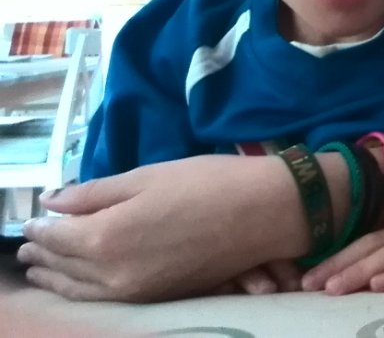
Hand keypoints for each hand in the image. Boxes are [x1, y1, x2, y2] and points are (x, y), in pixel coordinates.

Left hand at [18, 155, 307, 300]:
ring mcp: (135, 290)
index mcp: (106, 236)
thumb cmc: (209, 182)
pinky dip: (82, 290)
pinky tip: (79, 282)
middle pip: (63, 265)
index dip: (40, 226)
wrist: (265, 212)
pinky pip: (103, 298)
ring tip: (40, 267)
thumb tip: (54, 201)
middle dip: (43, 253)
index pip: (56, 235)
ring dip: (56, 276)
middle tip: (28, 245)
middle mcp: (113, 272)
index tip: (30, 218)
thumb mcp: (149, 176)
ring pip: (80, 289)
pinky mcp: (156, 296)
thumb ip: (96, 192)